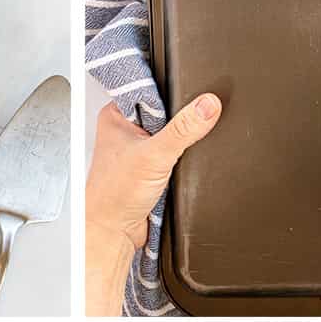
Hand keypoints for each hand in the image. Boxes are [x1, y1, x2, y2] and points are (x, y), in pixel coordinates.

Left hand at [85, 92, 222, 313]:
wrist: (113, 232)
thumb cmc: (114, 196)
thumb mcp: (155, 154)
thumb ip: (184, 129)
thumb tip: (207, 105)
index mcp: (116, 116)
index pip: (150, 89)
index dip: (171, 93)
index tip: (190, 97)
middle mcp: (124, 131)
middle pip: (164, 113)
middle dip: (178, 124)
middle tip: (178, 137)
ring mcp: (136, 150)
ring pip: (169, 136)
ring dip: (178, 147)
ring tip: (173, 157)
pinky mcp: (147, 169)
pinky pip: (170, 157)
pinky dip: (177, 163)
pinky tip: (176, 169)